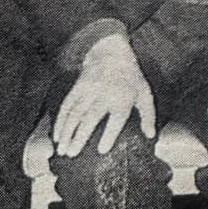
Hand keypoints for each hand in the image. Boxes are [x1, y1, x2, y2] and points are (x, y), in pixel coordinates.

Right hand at [54, 33, 154, 156]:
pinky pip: (66, 106)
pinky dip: (60, 121)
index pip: (116, 118)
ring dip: (66, 132)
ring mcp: (89, 90)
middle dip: (80, 137)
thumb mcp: (145, 93)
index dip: (109, 134)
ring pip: (75, 113)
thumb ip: (148, 115)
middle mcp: (105, 94)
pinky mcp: (77, 87)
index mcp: (123, 98)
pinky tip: (56, 135)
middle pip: (90, 117)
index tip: (101, 150)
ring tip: (62, 149)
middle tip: (72, 154)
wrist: (112, 53)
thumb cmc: (131, 78)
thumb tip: (151, 135)